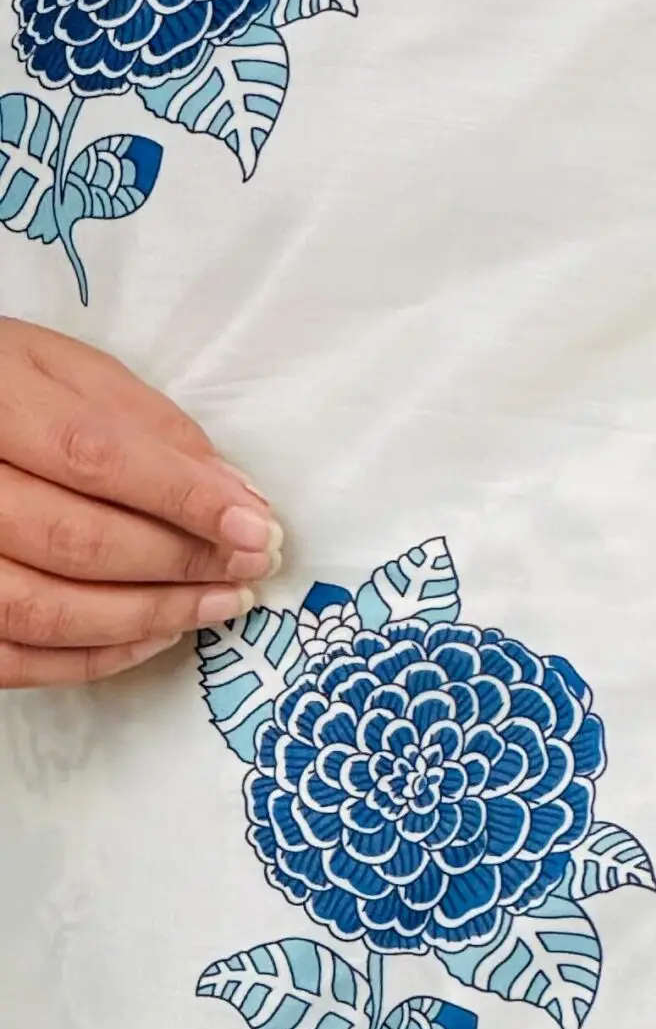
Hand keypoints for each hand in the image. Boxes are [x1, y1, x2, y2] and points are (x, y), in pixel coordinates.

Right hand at [0, 316, 282, 688]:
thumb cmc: (4, 386)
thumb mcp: (64, 370)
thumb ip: (147, 424)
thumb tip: (233, 493)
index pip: (91, 457)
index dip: (183, 498)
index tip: (257, 528)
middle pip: (73, 540)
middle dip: (181, 561)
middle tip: (251, 566)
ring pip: (43, 610)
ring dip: (150, 616)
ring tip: (221, 603)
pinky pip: (12, 657)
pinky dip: (93, 658)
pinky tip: (156, 636)